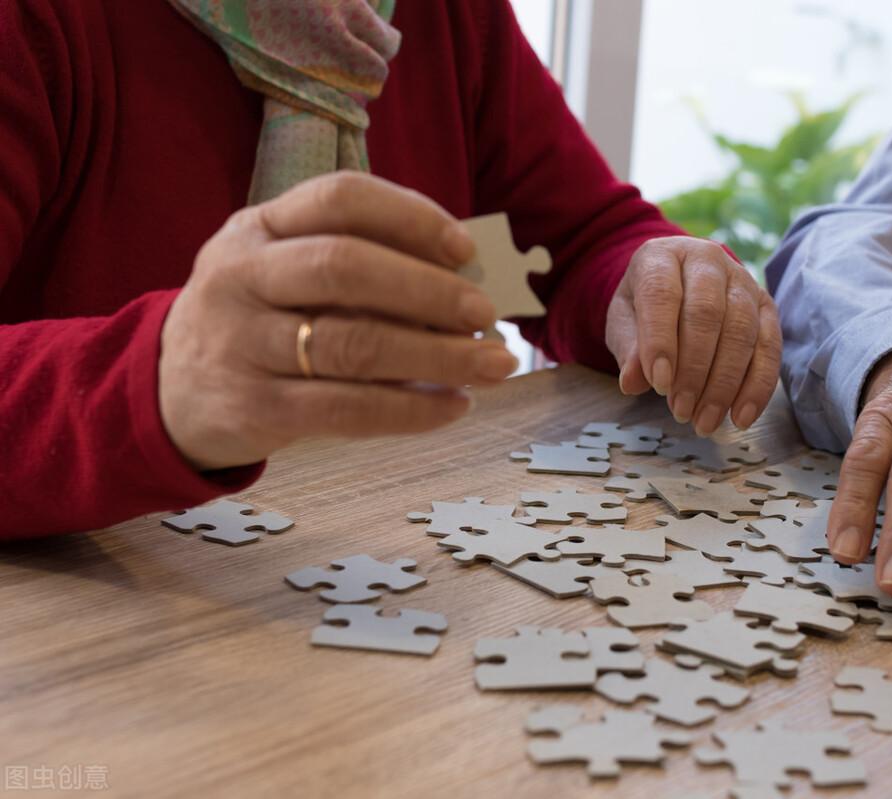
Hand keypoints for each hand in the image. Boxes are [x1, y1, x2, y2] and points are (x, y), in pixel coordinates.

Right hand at [159, 172, 516, 470]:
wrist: (167, 391)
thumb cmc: (258, 320)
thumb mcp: (284, 271)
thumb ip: (357, 265)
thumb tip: (465, 282)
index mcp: (258, 226)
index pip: (338, 199)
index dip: (409, 217)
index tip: (465, 248)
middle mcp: (241, 275)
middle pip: (345, 267)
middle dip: (429, 290)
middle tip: (485, 313)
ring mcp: (240, 342)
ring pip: (351, 344)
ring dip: (436, 356)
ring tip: (491, 363)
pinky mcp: (251, 407)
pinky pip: (345, 408)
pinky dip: (410, 409)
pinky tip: (453, 406)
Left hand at [605, 237, 781, 435]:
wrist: (673, 285)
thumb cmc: (644, 307)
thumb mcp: (623, 323)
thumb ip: (628, 348)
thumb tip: (633, 382)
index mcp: (662, 256)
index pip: (663, 294)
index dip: (661, 342)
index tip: (659, 386)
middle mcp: (707, 260)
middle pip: (707, 313)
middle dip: (694, 370)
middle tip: (681, 412)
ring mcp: (742, 280)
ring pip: (742, 331)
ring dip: (724, 384)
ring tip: (705, 421)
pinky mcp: (766, 305)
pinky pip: (770, 346)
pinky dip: (758, 386)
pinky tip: (742, 416)